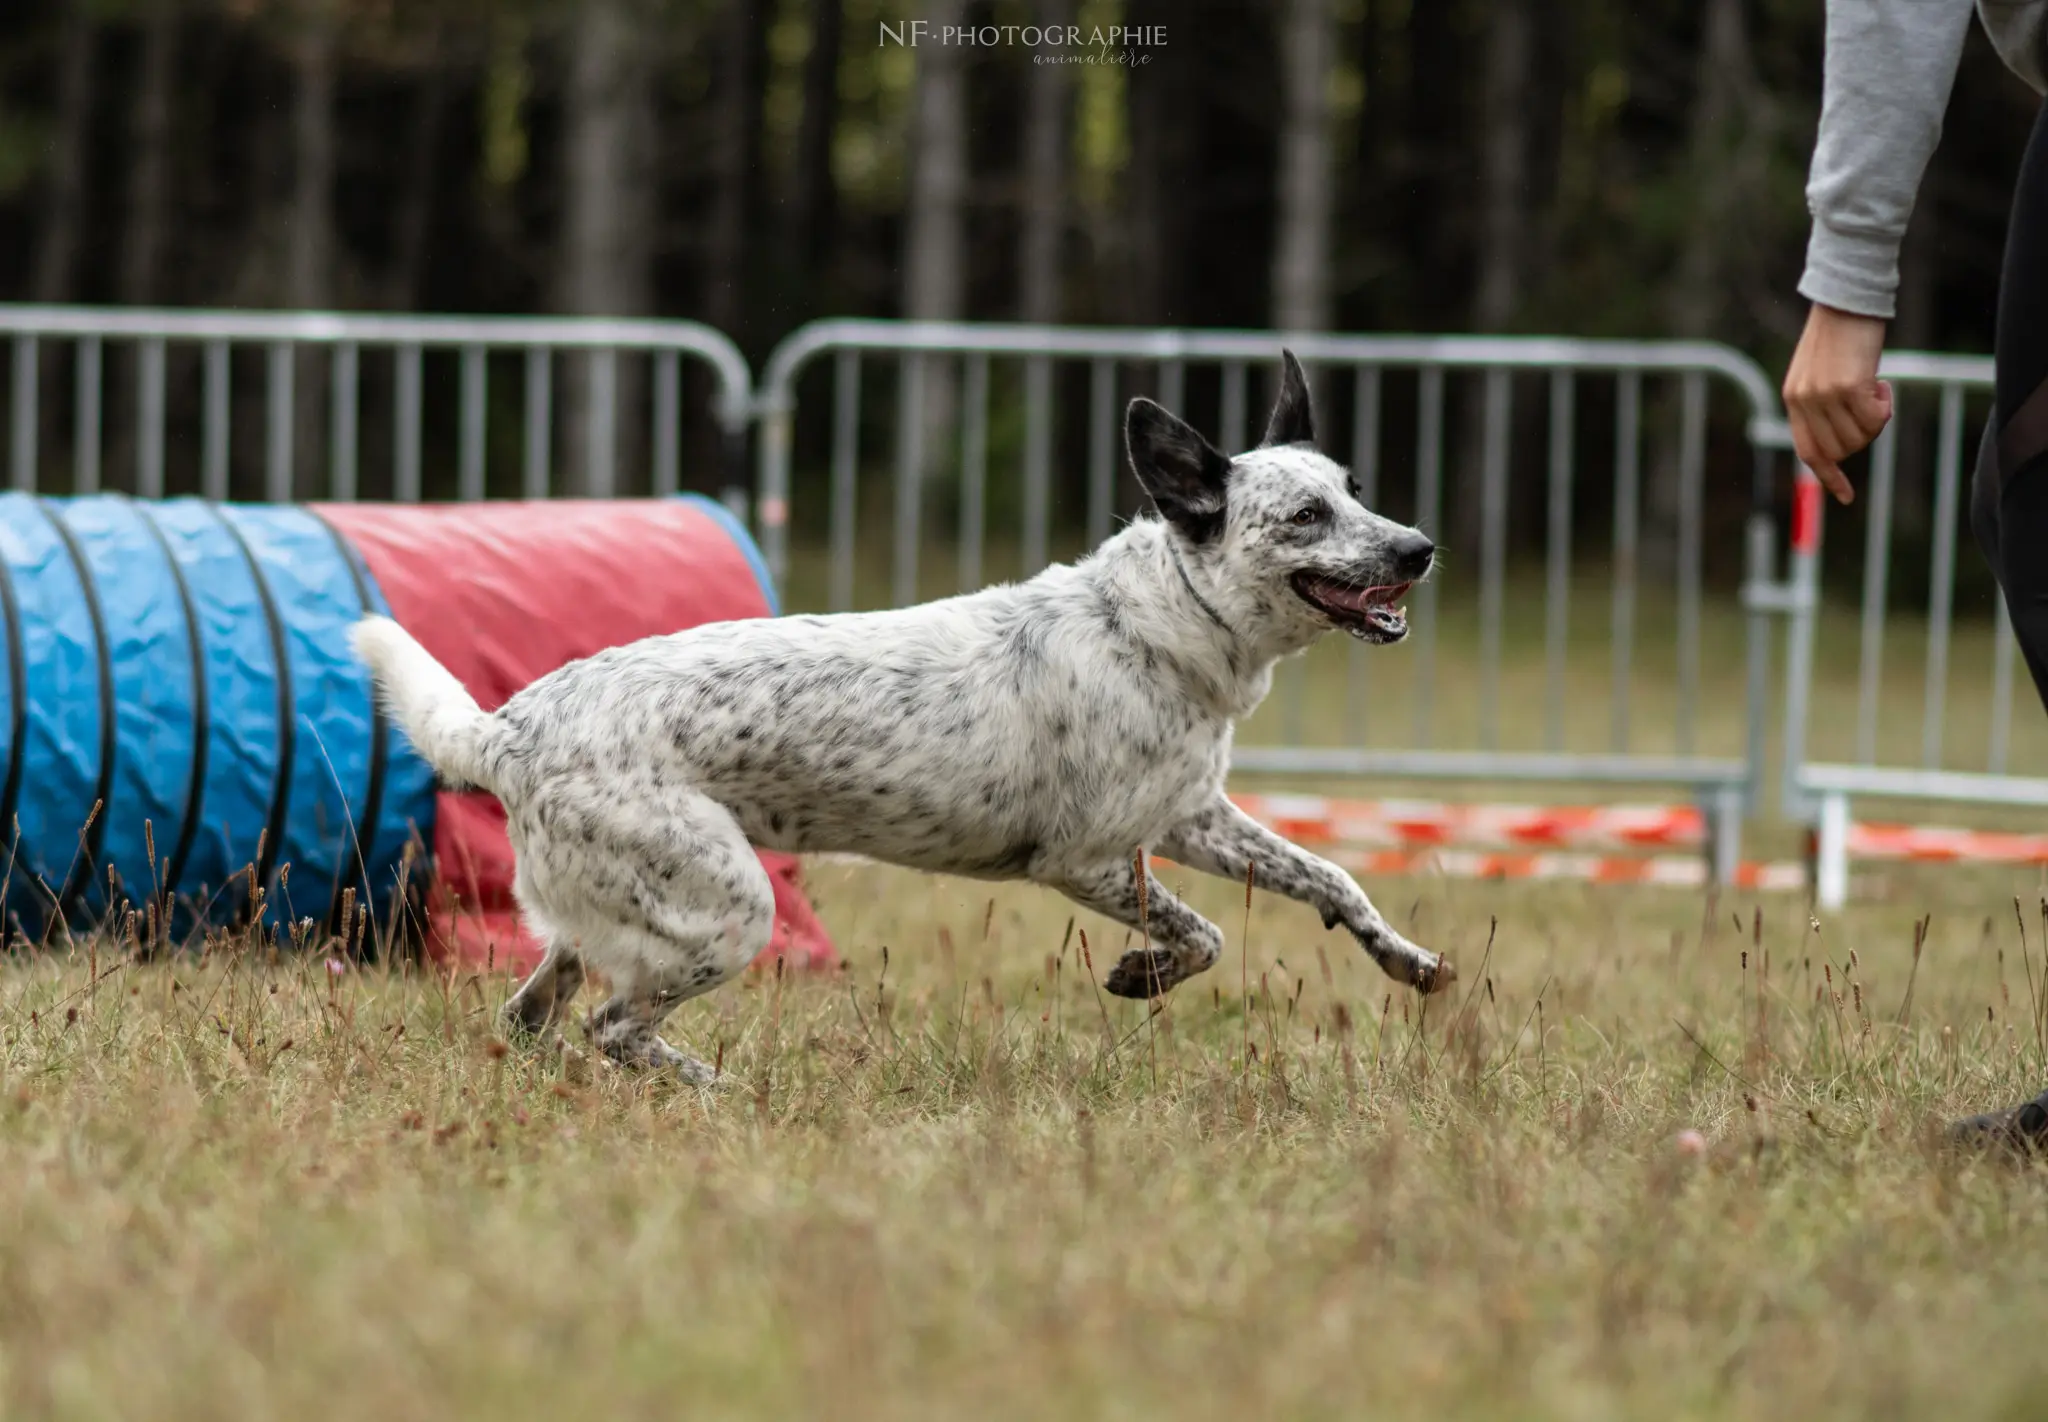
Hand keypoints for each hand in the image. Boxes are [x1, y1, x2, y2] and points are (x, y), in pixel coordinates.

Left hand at [1782, 303, 1892, 503]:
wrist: (1846, 300)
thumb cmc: (1839, 335)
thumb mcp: (1821, 373)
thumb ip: (1823, 405)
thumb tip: (1843, 441)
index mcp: (1793, 400)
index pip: (1809, 451)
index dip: (1829, 477)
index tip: (1845, 497)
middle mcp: (1803, 401)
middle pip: (1840, 450)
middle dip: (1863, 437)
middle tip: (1872, 408)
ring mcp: (1824, 396)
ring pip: (1860, 436)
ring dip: (1876, 419)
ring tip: (1875, 388)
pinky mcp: (1847, 386)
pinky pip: (1875, 418)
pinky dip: (1885, 406)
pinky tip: (1882, 383)